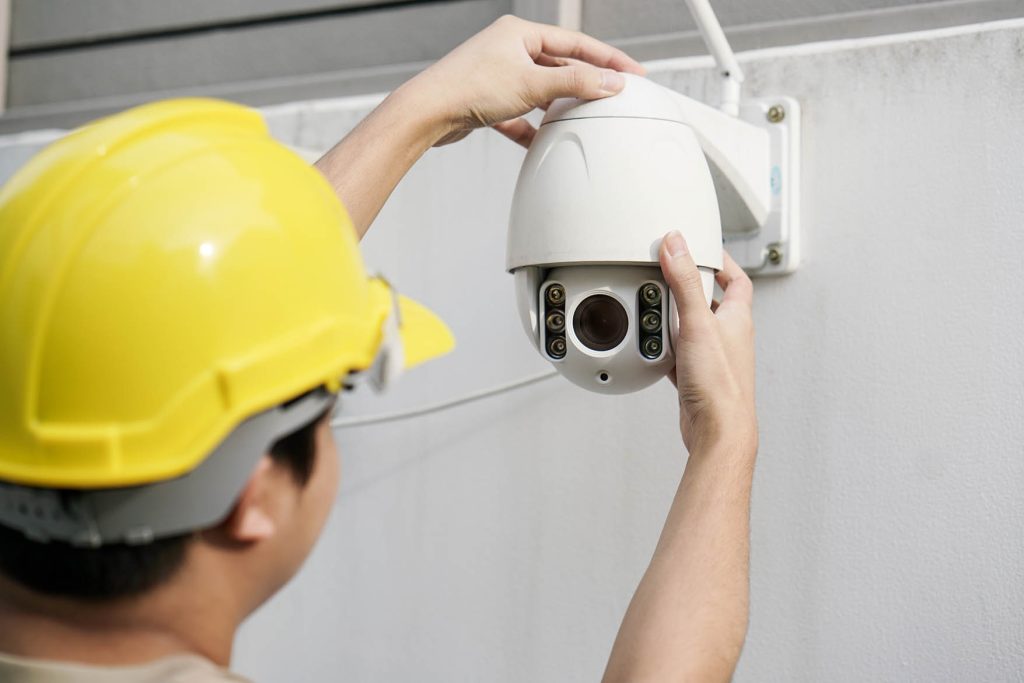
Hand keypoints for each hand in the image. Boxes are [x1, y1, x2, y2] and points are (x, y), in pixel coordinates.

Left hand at [404, 15, 644, 147]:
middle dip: (583, 83)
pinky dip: (531, 127)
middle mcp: (508, 49)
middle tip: (610, 97)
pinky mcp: (486, 101)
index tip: (632, 73)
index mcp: (520, 32)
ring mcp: (496, 75)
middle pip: (559, 66)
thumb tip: (609, 82)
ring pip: (539, 91)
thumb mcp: (532, 84)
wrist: (427, 113)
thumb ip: (575, 82)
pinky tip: (540, 140)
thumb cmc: (467, 87)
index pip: (576, 42)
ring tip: (579, 119)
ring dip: (557, 106)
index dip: (608, 59)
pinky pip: (518, 114)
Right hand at [659, 231, 757, 456]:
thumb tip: (677, 245)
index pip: (736, 280)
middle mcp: (728, 336)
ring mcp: (713, 357)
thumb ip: (685, 281)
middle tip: (669, 276)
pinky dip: (667, 348)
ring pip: (692, 328)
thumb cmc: (720, 384)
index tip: (703, 249)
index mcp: (736, 318)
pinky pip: (681, 354)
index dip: (721, 262)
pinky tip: (654, 349)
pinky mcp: (698, 376)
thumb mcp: (698, 323)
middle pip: (710, 301)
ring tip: (656, 309)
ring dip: (674, 318)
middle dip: (689, 288)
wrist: (717, 430)